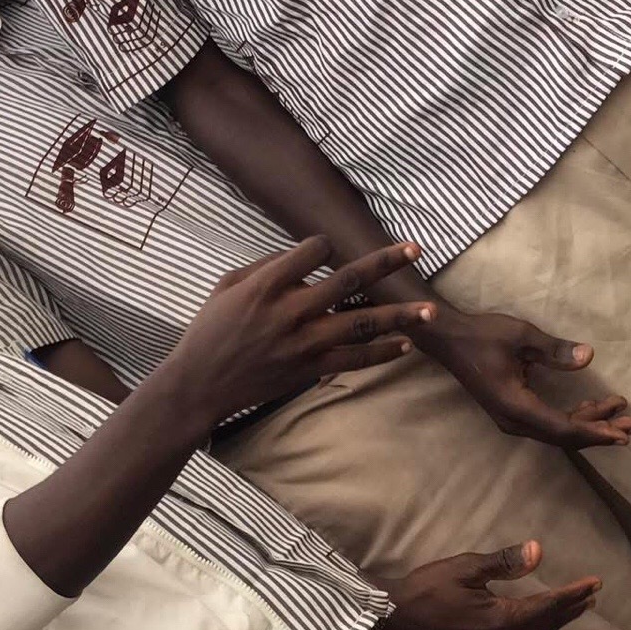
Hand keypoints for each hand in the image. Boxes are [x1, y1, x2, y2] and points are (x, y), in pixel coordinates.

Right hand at [160, 238, 433, 430]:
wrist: (201, 384)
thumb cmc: (210, 329)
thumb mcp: (228, 285)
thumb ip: (267, 267)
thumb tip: (304, 258)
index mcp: (267, 285)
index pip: (314, 251)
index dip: (324, 244)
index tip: (326, 246)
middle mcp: (291, 312)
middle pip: (348, 281)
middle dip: (385, 263)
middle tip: (416, 250)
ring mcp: (304, 344)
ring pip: (362, 324)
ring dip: (399, 315)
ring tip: (429, 309)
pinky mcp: (310, 370)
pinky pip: (355, 360)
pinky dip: (383, 352)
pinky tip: (407, 345)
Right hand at [382, 541, 598, 629]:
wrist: (391, 617)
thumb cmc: (427, 587)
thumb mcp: (465, 567)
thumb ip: (503, 562)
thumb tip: (539, 552)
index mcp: (498, 621)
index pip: (546, 608)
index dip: (572, 596)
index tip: (594, 585)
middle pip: (541, 628)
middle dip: (567, 611)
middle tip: (591, 597)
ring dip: (546, 622)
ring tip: (565, 608)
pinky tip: (522, 625)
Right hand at [418, 305, 630, 449]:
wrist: (448, 339)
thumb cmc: (482, 335)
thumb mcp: (520, 336)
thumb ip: (554, 350)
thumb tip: (590, 357)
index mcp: (516, 406)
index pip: (563, 429)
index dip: (595, 432)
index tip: (622, 432)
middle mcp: (515, 421)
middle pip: (564, 436)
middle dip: (599, 430)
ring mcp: (512, 419)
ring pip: (557, 430)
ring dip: (589, 423)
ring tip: (619, 414)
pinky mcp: (513, 412)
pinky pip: (548, 423)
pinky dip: (573, 418)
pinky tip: (590, 405)